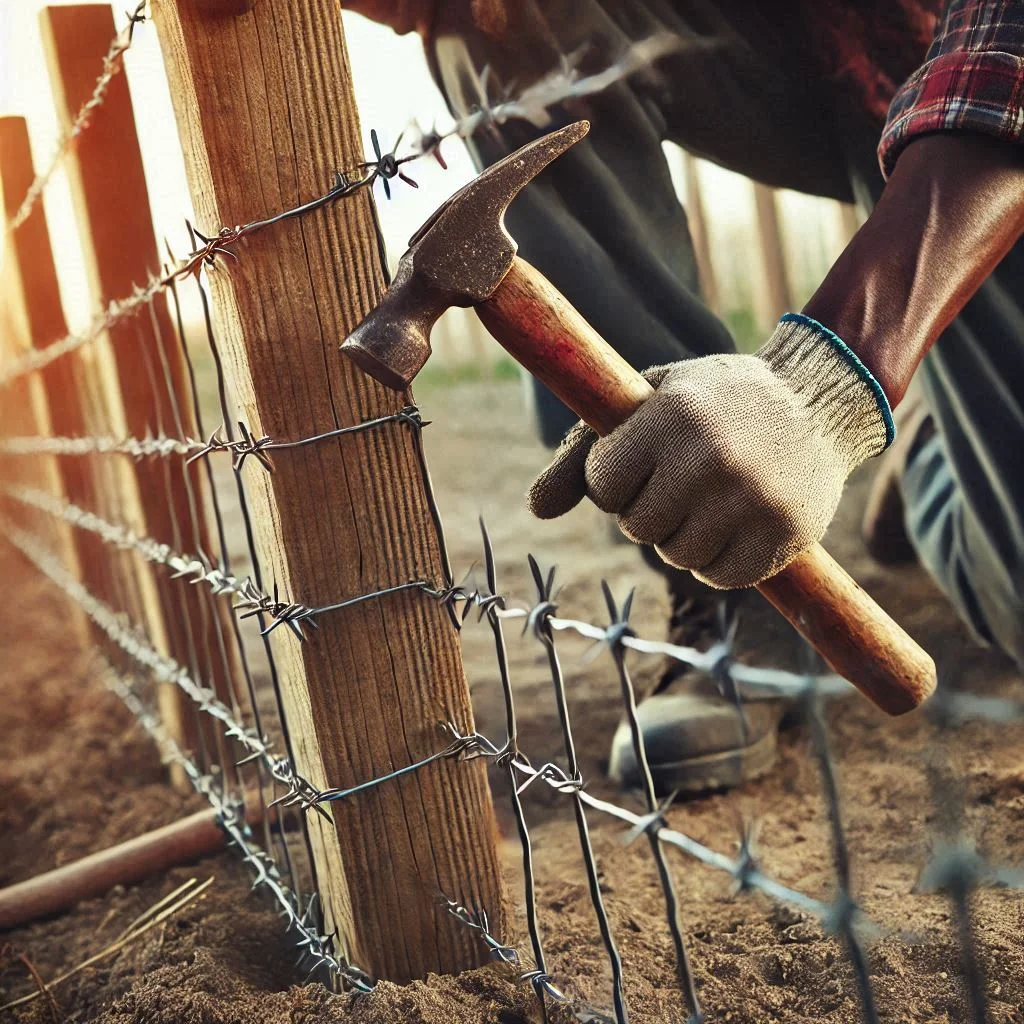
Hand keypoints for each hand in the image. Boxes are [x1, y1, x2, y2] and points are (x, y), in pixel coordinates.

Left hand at [528, 317, 891, 588]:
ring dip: (683, 536)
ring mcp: (751, 499)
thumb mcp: (647, 402)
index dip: (615, 480)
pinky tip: (735, 523)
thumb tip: (534, 510)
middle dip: (649, 510)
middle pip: (636, 528)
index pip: (602, 486)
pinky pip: (721, 577)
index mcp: (671, 416)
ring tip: (711, 497)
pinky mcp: (784, 534)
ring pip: (676, 557)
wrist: (818, 401)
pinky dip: (719, 561)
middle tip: (681, 479)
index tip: (642, 462)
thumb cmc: (713, 402)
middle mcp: (711, 458)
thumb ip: (583, 453)